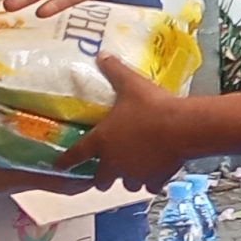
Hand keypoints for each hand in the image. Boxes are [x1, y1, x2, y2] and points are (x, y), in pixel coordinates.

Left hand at [65, 56, 188, 189]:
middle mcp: (114, 162)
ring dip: (127, 178)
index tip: (59, 167)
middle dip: (102, 177)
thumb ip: (114, 70)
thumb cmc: (151, 106)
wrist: (181, 127)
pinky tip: (156, 172)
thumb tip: (101, 54)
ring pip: (126, 184)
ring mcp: (135, 173)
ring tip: (134, 169)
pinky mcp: (155, 179)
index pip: (77, 154)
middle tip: (105, 171)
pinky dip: (151, 180)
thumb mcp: (130, 83)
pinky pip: (150, 185)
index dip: (65, 161)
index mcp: (102, 141)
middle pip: (101, 180)